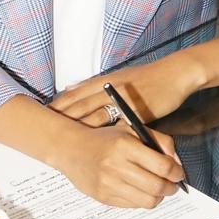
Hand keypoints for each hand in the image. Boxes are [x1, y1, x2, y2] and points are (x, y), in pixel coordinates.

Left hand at [52, 55, 201, 127]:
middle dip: (62, 117)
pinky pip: (119, 124)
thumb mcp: (119, 76)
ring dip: (81, 126)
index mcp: (105, 80)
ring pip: (96, 114)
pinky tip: (98, 144)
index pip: (76, 92)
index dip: (59, 105)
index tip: (43, 114)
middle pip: (81, 104)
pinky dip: (107, 134)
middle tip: (45, 129)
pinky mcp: (136, 112)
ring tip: (65, 140)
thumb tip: (73, 89)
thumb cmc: (149, 78)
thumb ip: (97, 85)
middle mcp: (111, 89)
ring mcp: (123, 100)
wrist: (175, 75)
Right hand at [60, 123, 184, 208]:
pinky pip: (133, 205)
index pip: (162, 166)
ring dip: (159, 197)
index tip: (178, 173)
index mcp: (125, 145)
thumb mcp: (131, 130)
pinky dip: (142, 200)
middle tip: (173, 184)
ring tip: (158, 189)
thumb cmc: (104, 139)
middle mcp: (116, 166)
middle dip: (171, 188)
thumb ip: (158, 141)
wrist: (71, 149)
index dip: (176, 173)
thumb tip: (176, 162)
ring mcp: (109, 184)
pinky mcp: (104, 197)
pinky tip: (140, 190)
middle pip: (157, 186)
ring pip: (148, 200)